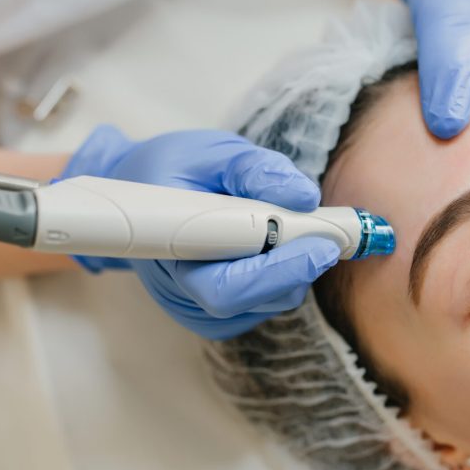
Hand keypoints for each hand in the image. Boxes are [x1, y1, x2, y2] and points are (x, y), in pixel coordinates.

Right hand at [60, 125, 339, 338]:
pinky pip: (262, 306)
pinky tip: (280, 248)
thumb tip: (303, 195)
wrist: (138, 196)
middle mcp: (179, 291)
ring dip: (293, 269)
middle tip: (331, 237)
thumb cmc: (172, 170)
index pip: (225, 284)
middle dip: (296, 269)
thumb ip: (255, 170)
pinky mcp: (213, 316)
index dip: (277, 269)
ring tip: (302, 230)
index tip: (321, 244)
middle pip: (250, 300)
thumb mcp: (211, 152)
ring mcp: (195, 309)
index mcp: (167, 249)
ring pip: (263, 304)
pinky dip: (282, 277)